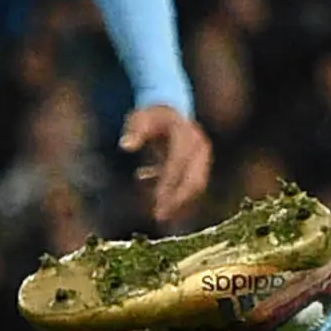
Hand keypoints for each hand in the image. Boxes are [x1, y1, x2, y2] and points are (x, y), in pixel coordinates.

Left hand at [120, 105, 212, 226]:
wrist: (172, 114)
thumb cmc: (153, 119)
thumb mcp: (141, 119)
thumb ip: (135, 131)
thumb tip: (126, 145)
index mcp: (186, 134)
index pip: (178, 163)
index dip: (168, 183)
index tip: (157, 202)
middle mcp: (200, 147)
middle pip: (194, 179)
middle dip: (178, 200)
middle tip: (160, 216)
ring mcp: (204, 158)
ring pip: (196, 186)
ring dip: (179, 201)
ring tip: (159, 213)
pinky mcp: (202, 167)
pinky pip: (194, 187)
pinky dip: (179, 197)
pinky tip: (160, 200)